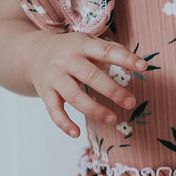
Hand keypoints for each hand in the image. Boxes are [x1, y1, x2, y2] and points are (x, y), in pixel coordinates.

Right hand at [23, 31, 143, 137]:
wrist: (32, 53)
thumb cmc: (71, 50)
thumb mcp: (88, 43)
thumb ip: (111, 50)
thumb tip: (139, 64)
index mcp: (81, 45)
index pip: (105, 51)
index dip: (125, 58)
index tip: (143, 67)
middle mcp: (66, 60)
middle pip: (90, 76)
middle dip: (112, 90)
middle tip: (130, 102)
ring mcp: (54, 77)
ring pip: (74, 96)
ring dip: (94, 109)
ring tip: (112, 119)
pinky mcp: (45, 92)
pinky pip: (53, 110)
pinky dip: (63, 123)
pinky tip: (76, 133)